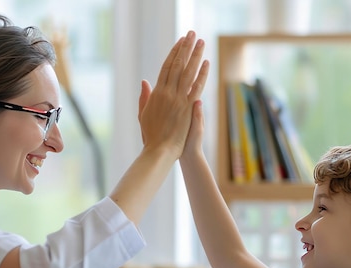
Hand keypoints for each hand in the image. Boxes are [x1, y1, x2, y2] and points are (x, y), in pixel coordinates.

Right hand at [137, 31, 208, 157]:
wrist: (160, 150)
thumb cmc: (151, 135)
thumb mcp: (144, 114)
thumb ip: (145, 97)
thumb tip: (145, 81)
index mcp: (157, 93)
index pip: (166, 67)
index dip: (174, 53)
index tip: (180, 42)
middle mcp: (167, 92)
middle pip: (178, 65)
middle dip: (185, 48)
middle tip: (191, 34)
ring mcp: (178, 99)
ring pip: (188, 72)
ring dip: (195, 55)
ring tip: (200, 41)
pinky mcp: (188, 107)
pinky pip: (196, 87)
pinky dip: (202, 74)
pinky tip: (206, 63)